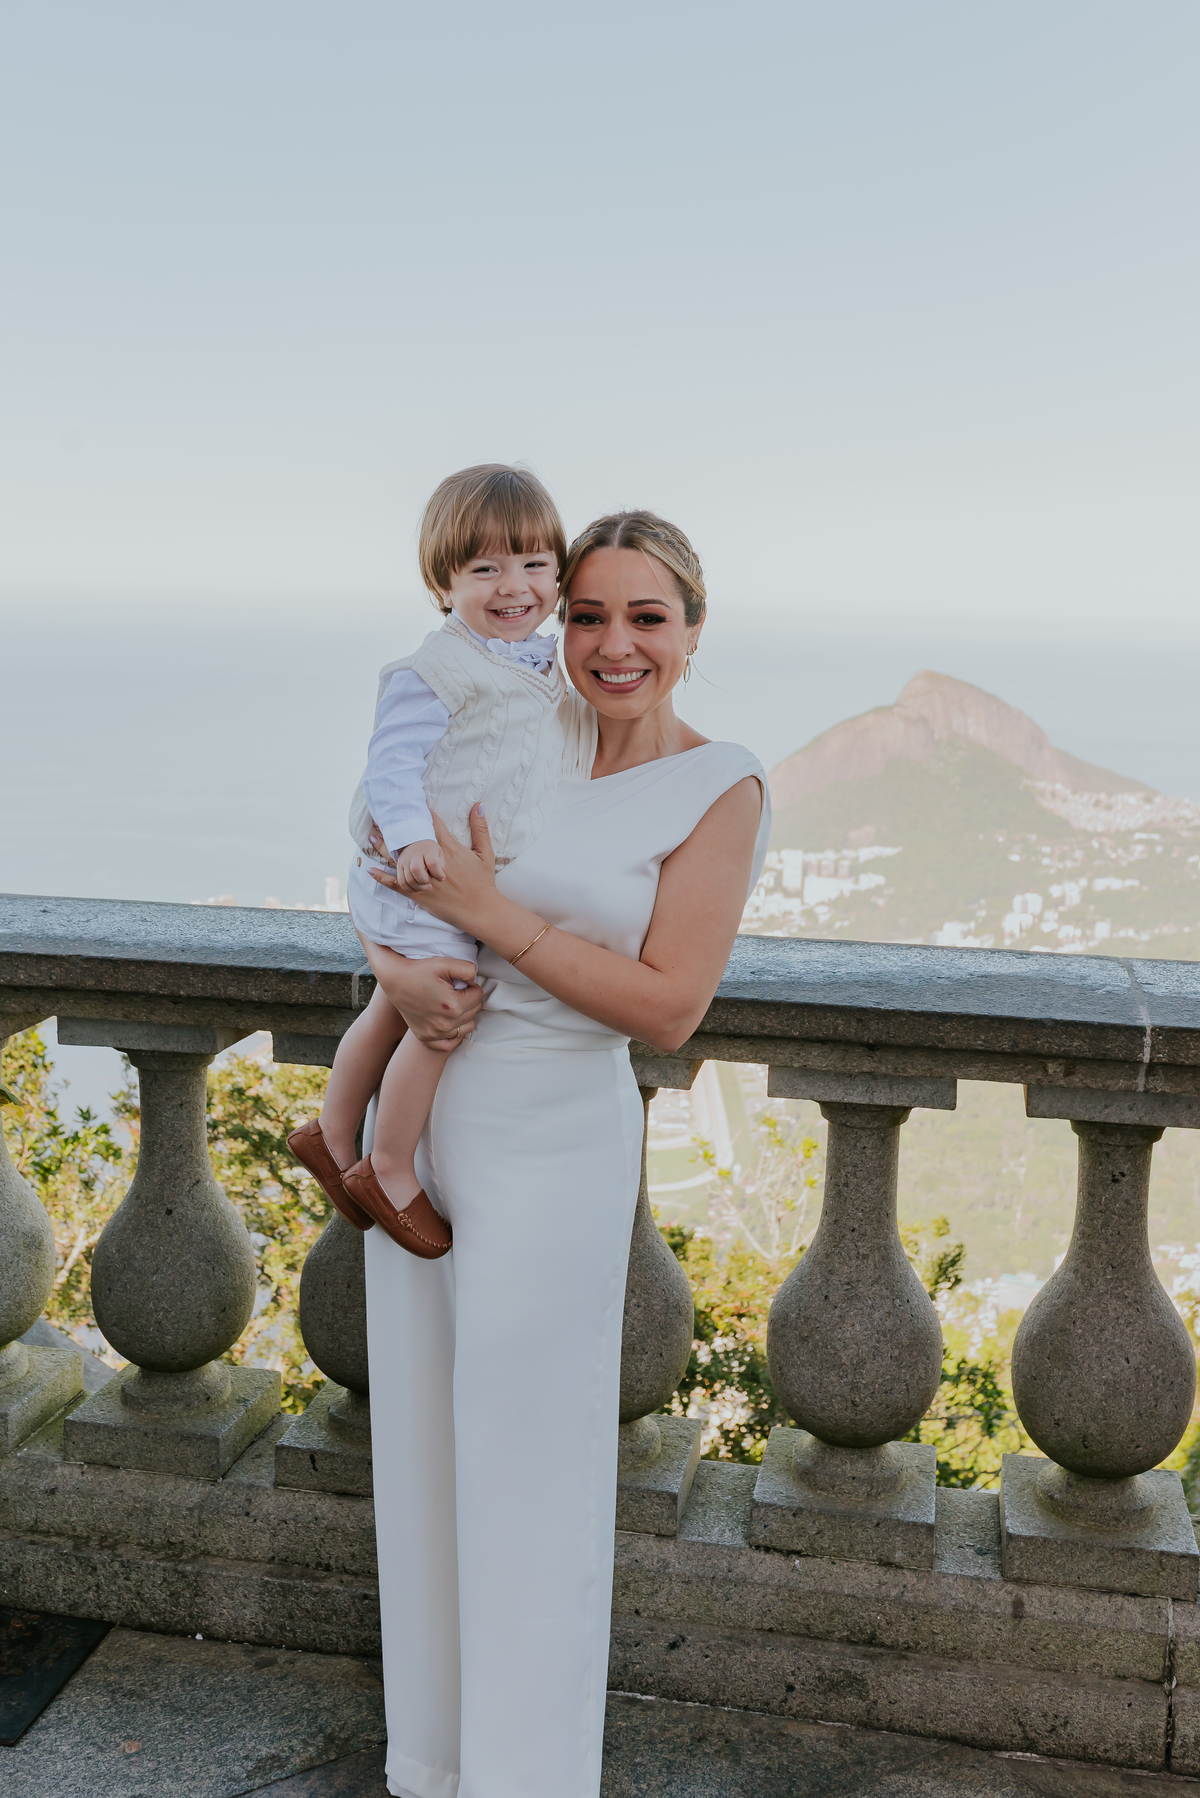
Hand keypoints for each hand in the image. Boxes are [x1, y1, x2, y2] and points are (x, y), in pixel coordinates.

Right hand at [354, 931, 483, 1051]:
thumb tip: (476, 981)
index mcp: (453, 1006)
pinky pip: (450, 1043)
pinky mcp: (426, 1037)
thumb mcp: (445, 963)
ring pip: (467, 1027)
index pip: (479, 995)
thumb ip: (468, 969)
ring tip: (451, 1003)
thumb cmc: (419, 970)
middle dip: (469, 999)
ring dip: (464, 1015)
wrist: (395, 979)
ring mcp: (435, 1034)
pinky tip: (449, 1021)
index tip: (459, 981)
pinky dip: (453, 1033)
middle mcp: (445, 1024)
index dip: (471, 985)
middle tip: (454, 989)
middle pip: (475, 1011)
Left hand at [370, 805, 497, 933]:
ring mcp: (423, 878)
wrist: (479, 909)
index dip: (421, 811)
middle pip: (408, 840)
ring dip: (383, 848)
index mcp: (448, 848)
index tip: (411, 801)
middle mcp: (431, 862)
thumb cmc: (483, 882)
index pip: (431, 824)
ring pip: (398, 860)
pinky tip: (370, 870)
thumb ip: (480, 828)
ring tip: (372, 837)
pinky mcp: (418, 893)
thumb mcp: (485, 853)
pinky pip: (396, 884)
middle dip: (394, 827)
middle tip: (379, 817)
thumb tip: (479, 804)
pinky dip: (382, 877)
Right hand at [393, 838, 444, 893]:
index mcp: (427, 849)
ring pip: (409, 879)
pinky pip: (402, 882)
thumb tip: (437, 877)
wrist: (414, 843)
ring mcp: (405, 861)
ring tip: (425, 886)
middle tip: (430, 882)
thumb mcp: (438, 853)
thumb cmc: (430, 851)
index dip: (438, 874)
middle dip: (425, 881)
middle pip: (417, 870)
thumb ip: (440, 865)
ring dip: (419, 887)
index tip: (441, 878)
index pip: (432, 863)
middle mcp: (414, 854)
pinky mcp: (399, 867)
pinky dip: (409, 889)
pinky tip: (417, 889)